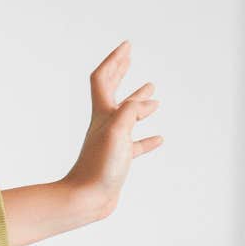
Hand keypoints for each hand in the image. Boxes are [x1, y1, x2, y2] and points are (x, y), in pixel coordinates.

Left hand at [61, 41, 163, 216]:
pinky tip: (158, 138)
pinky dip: (147, 139)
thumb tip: (146, 100)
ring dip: (139, 102)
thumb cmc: (98, 167)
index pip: (103, 78)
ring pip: (127, 116)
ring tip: (153, 92)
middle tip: (130, 56)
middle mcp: (104, 124)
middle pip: (111, 91)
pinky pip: (135, 146)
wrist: (86, 199)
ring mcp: (111, 142)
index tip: (128, 45)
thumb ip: (130, 111)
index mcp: (102, 114)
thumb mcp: (116, 132)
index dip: (114, 60)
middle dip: (121, 71)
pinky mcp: (118, 160)